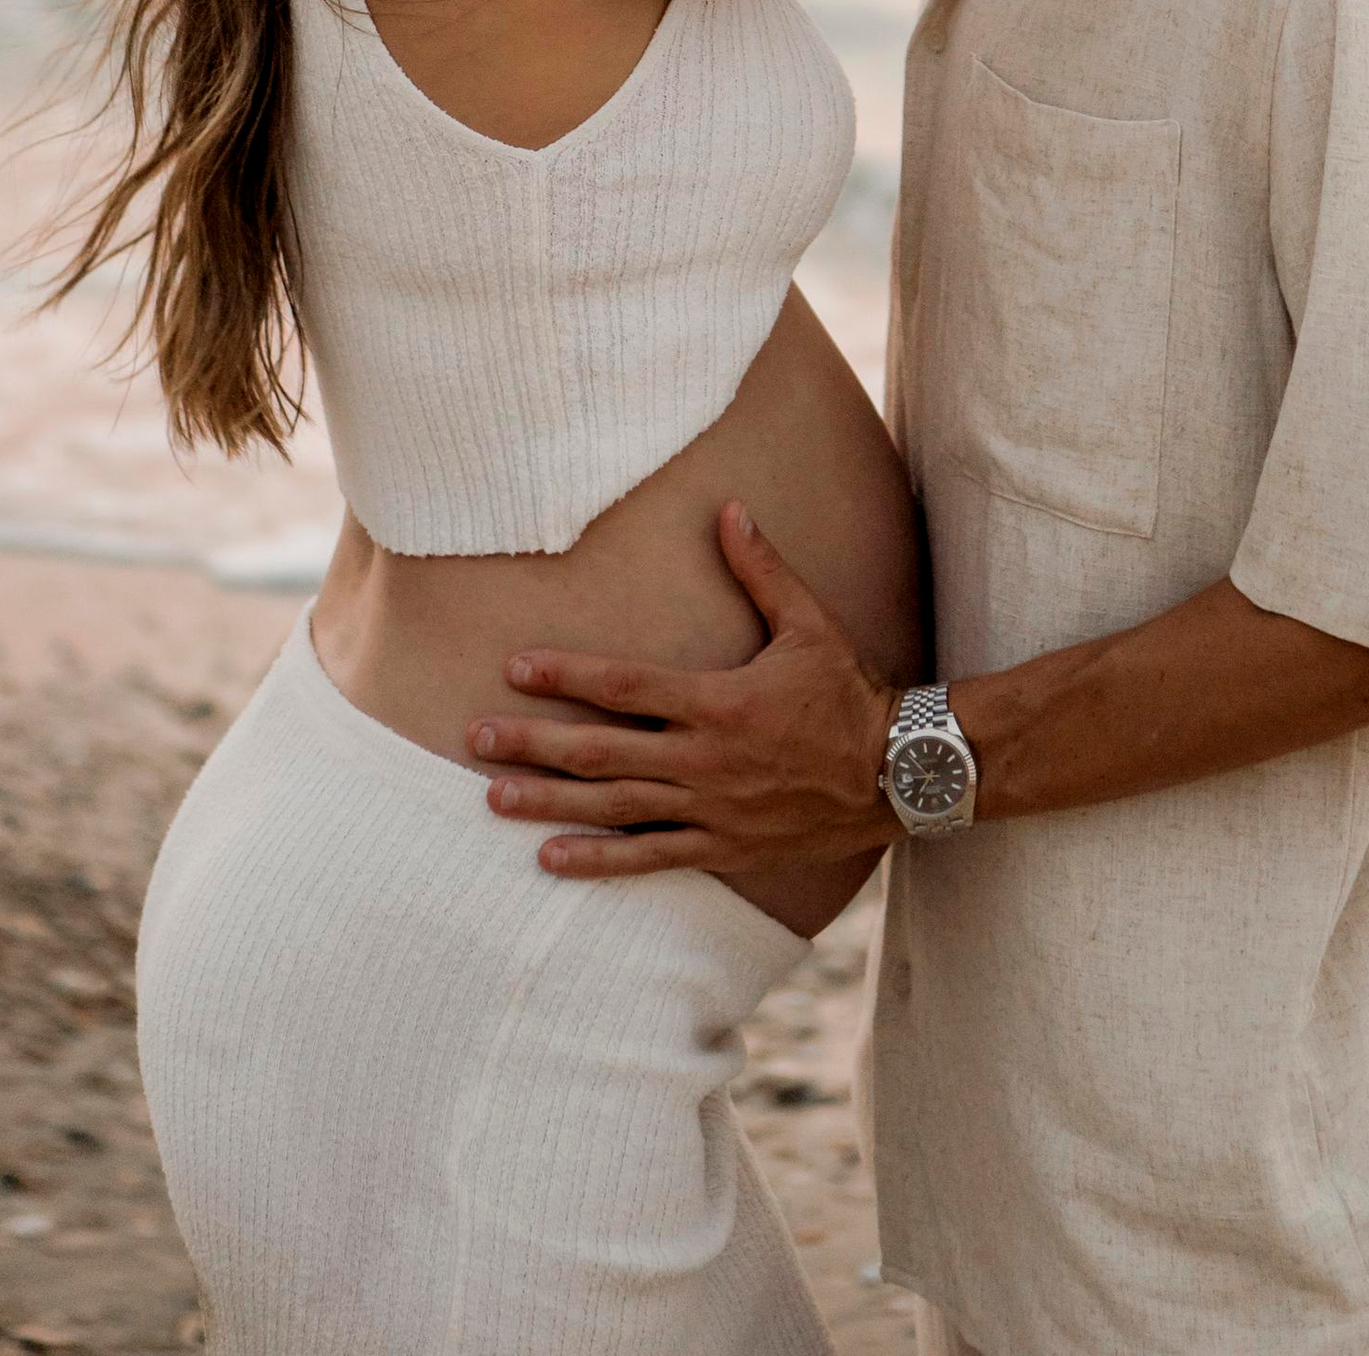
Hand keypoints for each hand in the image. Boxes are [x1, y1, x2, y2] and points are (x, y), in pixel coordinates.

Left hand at [472, 503, 901, 882]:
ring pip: (613, 806)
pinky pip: (648, 857)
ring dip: (548, 801)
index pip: (625, 685)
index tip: (515, 667)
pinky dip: (597, 860)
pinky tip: (549, 859)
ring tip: (493, 797)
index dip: (567, 675)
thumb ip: (762, 569)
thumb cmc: (847, 693)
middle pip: (600, 750)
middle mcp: (703, 758)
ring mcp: (708, 807)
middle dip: (533, 742)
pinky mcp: (720, 846)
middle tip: (474, 737)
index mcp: (718, 701)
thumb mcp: (809, 624)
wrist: (893, 773)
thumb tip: (729, 508)